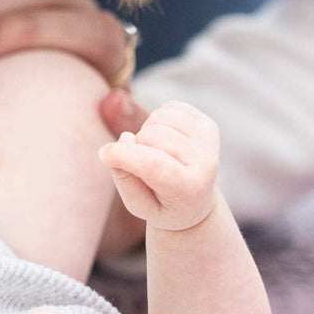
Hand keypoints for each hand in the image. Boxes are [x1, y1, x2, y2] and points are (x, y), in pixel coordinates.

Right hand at [97, 100, 219, 231]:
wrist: (194, 203)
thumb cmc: (160, 205)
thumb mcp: (138, 205)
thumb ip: (125, 177)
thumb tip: (126, 137)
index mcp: (190, 188)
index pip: (153, 164)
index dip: (124, 155)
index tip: (104, 154)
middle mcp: (206, 162)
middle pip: (151, 136)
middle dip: (135, 147)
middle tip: (141, 164)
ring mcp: (209, 140)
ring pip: (159, 117)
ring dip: (146, 133)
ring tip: (153, 152)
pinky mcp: (207, 124)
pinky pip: (168, 107)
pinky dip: (157, 121)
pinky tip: (163, 140)